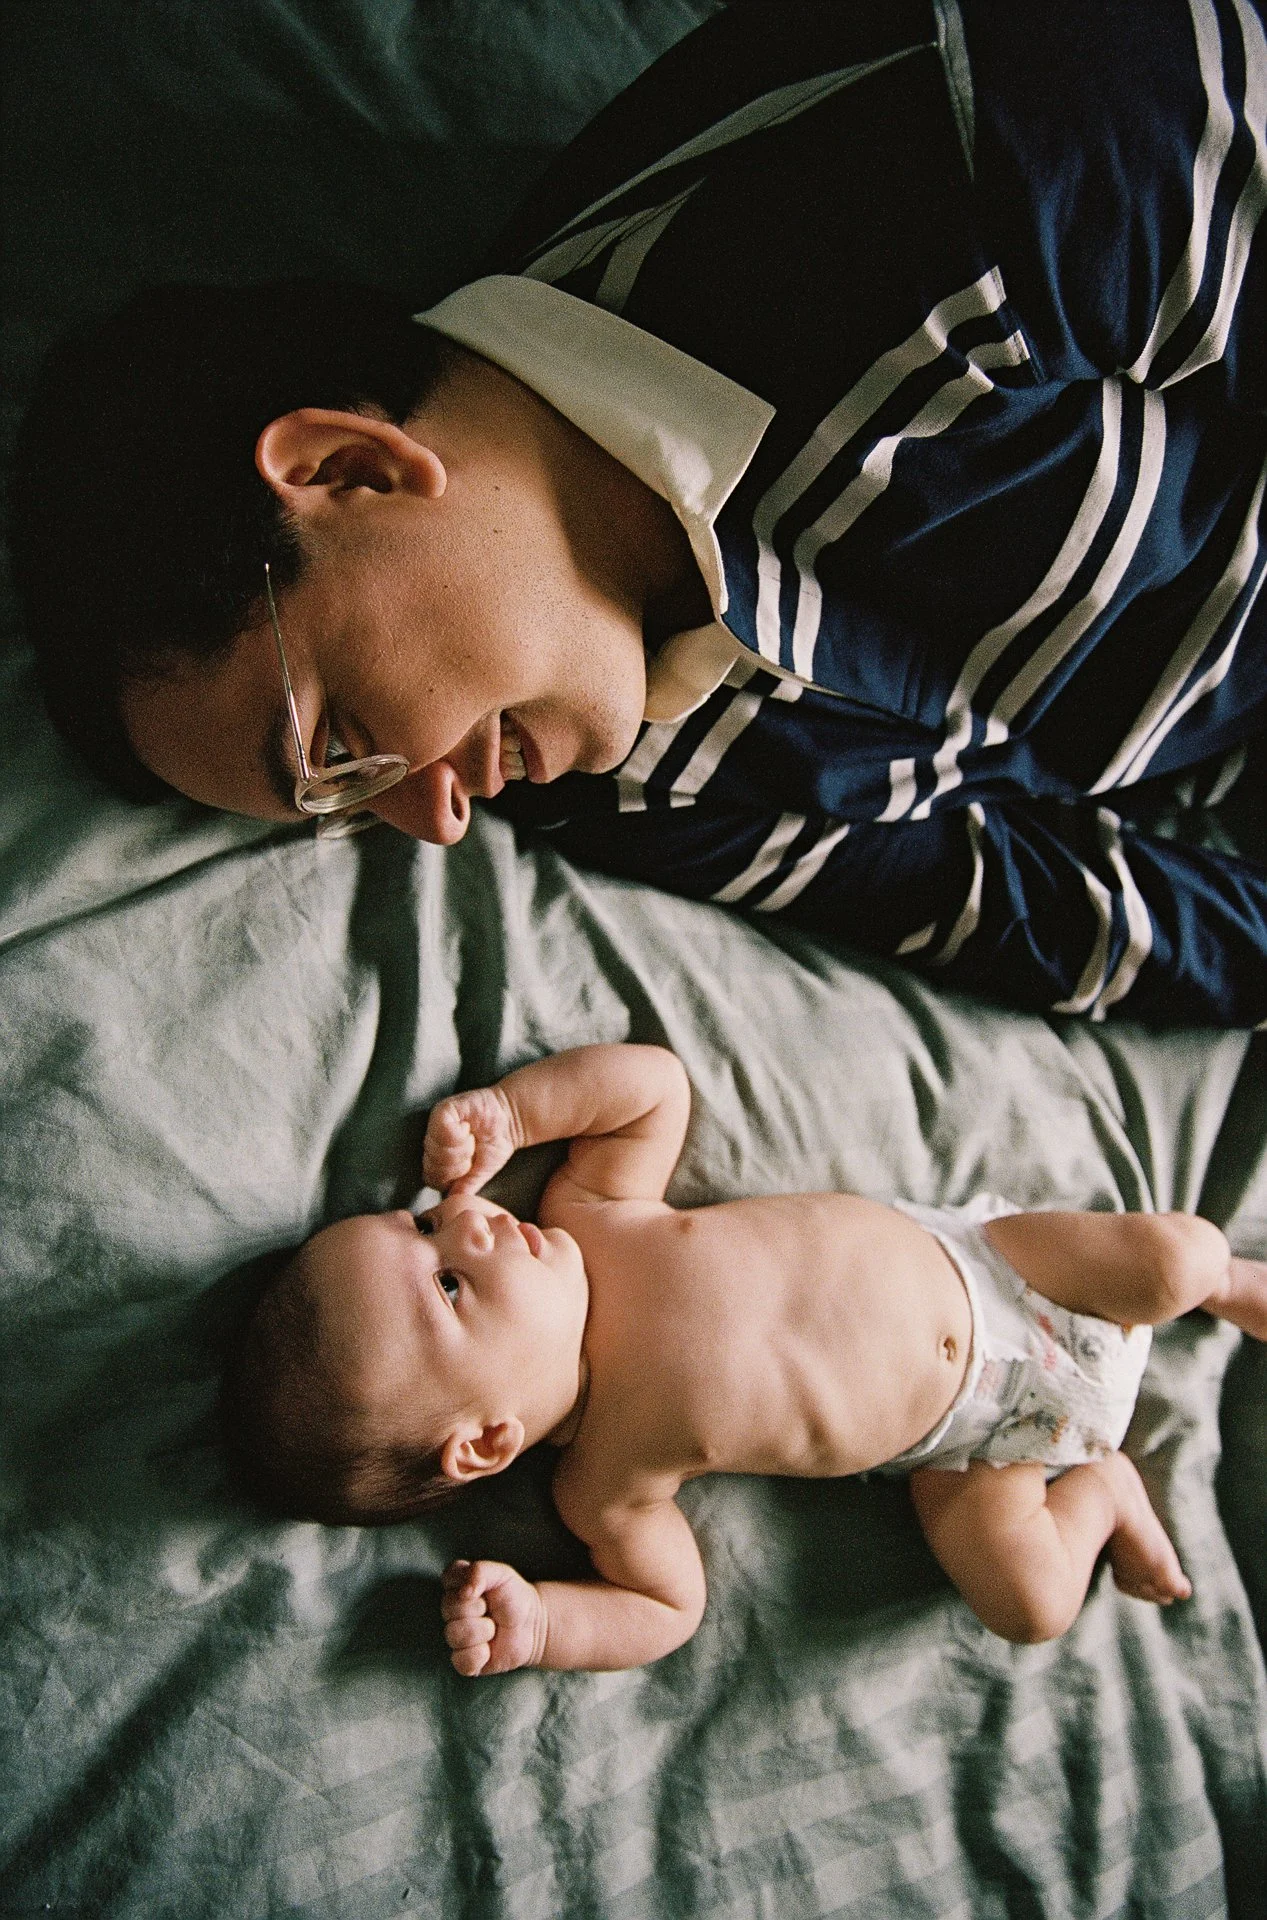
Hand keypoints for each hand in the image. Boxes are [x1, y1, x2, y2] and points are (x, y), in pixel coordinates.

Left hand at [423, 1086, 517, 1193]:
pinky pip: (442, 1130)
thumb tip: (451, 1205)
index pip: (433, 1179)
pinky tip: (468, 1128)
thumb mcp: (479, 1174)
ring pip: (436, 1150)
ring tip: (471, 1137)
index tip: (469, 1166)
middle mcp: (432, 1141)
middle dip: (458, 1164)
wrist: (510, 1121)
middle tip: (472, 1151)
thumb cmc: (494, 1145)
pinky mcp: (443, 1110)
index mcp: (437, 1158)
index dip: (453, 1177)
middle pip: (433, 1166)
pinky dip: (458, 1134)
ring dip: (460, 1148)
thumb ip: (464, 1189)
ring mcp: (435, 1124)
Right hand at [441, 1559, 546, 1675]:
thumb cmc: (514, 1596)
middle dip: (477, 1608)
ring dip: (482, 1631)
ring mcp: (456, 1637)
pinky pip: (461, 1660)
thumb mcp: (501, 1574)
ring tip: (494, 1629)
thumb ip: (480, 1571)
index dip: (466, 1584)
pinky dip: (480, 1655)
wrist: (533, 1625)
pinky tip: (490, 1649)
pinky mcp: (464, 1660)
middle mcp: (452, 1611)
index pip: (448, 1579)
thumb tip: (464, 1592)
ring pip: (454, 1635)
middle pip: (449, 1609)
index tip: (483, 1589)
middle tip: (491, 1609)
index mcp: (457, 1586)